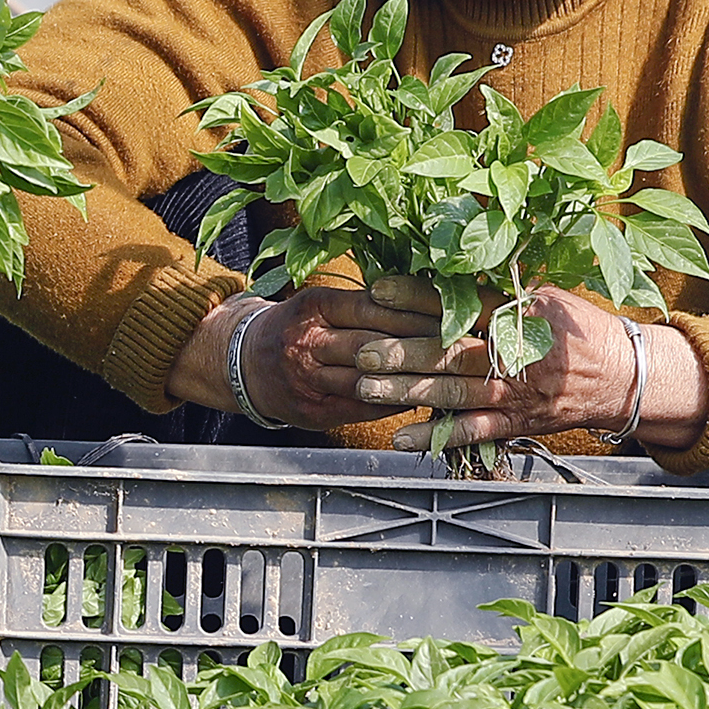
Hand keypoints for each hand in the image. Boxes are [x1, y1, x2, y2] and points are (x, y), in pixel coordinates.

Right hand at [165, 282, 446, 428]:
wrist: (243, 362)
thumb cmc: (298, 326)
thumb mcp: (322, 302)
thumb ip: (364, 302)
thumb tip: (426, 297)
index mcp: (314, 306)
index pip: (374, 308)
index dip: (415, 312)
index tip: (453, 314)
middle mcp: (308, 342)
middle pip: (375, 344)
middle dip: (423, 346)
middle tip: (465, 346)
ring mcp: (308, 380)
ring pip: (370, 380)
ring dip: (413, 379)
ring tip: (452, 376)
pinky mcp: (312, 411)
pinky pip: (361, 407)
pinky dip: (395, 403)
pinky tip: (424, 399)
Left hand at [347, 276, 703, 457]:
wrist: (625, 377)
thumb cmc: (579, 329)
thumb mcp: (547, 295)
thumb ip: (502, 285)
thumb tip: (452, 257)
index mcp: (521, 314)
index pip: (461, 303)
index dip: (418, 297)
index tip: (377, 291)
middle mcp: (516, 354)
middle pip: (451, 351)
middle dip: (402, 351)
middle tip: (361, 349)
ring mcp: (516, 393)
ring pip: (454, 393)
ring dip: (407, 393)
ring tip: (366, 388)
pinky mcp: (517, 422)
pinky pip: (471, 432)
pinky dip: (436, 438)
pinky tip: (402, 439)